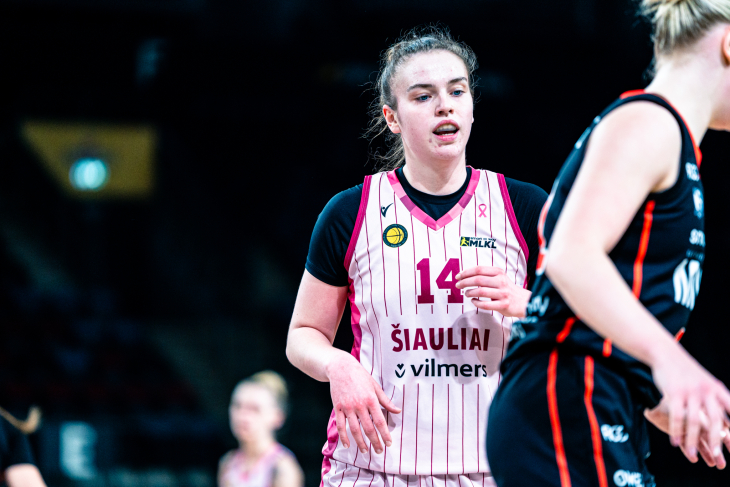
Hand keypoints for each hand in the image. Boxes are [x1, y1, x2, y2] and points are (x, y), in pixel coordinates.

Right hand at [327, 353, 400, 453]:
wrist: (341, 367)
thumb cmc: (360, 376)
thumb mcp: (375, 386)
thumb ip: (386, 400)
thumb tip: (398, 411)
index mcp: (371, 399)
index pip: (380, 421)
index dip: (385, 434)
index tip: (389, 443)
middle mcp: (359, 405)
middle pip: (368, 428)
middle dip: (375, 441)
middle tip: (380, 451)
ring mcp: (347, 407)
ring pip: (354, 429)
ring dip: (360, 442)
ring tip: (366, 451)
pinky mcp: (338, 407)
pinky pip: (341, 425)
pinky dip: (344, 436)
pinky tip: (347, 444)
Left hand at [455, 266, 530, 316]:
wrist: (524, 301)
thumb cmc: (508, 289)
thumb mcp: (500, 278)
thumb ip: (486, 276)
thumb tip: (466, 276)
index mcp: (499, 272)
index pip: (479, 269)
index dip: (466, 272)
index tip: (458, 276)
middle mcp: (501, 281)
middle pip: (478, 279)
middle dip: (465, 282)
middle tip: (458, 285)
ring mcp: (503, 293)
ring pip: (481, 291)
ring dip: (470, 292)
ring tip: (466, 294)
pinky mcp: (504, 305)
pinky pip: (486, 304)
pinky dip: (477, 303)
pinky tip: (473, 301)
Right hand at [650, 344, 729, 465]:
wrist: (666, 353)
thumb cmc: (686, 372)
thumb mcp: (706, 383)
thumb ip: (716, 401)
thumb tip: (726, 425)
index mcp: (717, 390)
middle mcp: (706, 391)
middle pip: (714, 420)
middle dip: (716, 440)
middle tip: (717, 457)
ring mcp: (690, 391)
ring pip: (694, 421)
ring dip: (693, 440)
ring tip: (692, 455)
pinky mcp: (674, 392)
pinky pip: (676, 415)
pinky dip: (676, 431)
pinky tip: (675, 442)